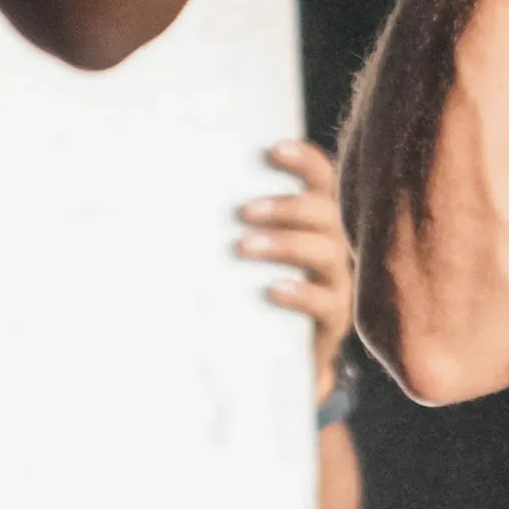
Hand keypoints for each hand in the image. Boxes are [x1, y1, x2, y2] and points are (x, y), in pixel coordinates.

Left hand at [243, 140, 354, 396]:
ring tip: (244, 247)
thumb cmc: (252, 292)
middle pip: (325, 213)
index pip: (321, 180)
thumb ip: (231, 228)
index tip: (274, 150)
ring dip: (285, 244)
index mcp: (314, 221)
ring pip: (326, 252)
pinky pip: (326, 302)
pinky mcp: (335, 320)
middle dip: (286, 208)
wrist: (276, 358)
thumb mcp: (245, 255)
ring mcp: (337, 283)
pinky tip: (272, 289)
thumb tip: (171, 195)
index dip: (304, 162)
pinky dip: (300, 292)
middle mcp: (332, 246)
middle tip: (244, 212)